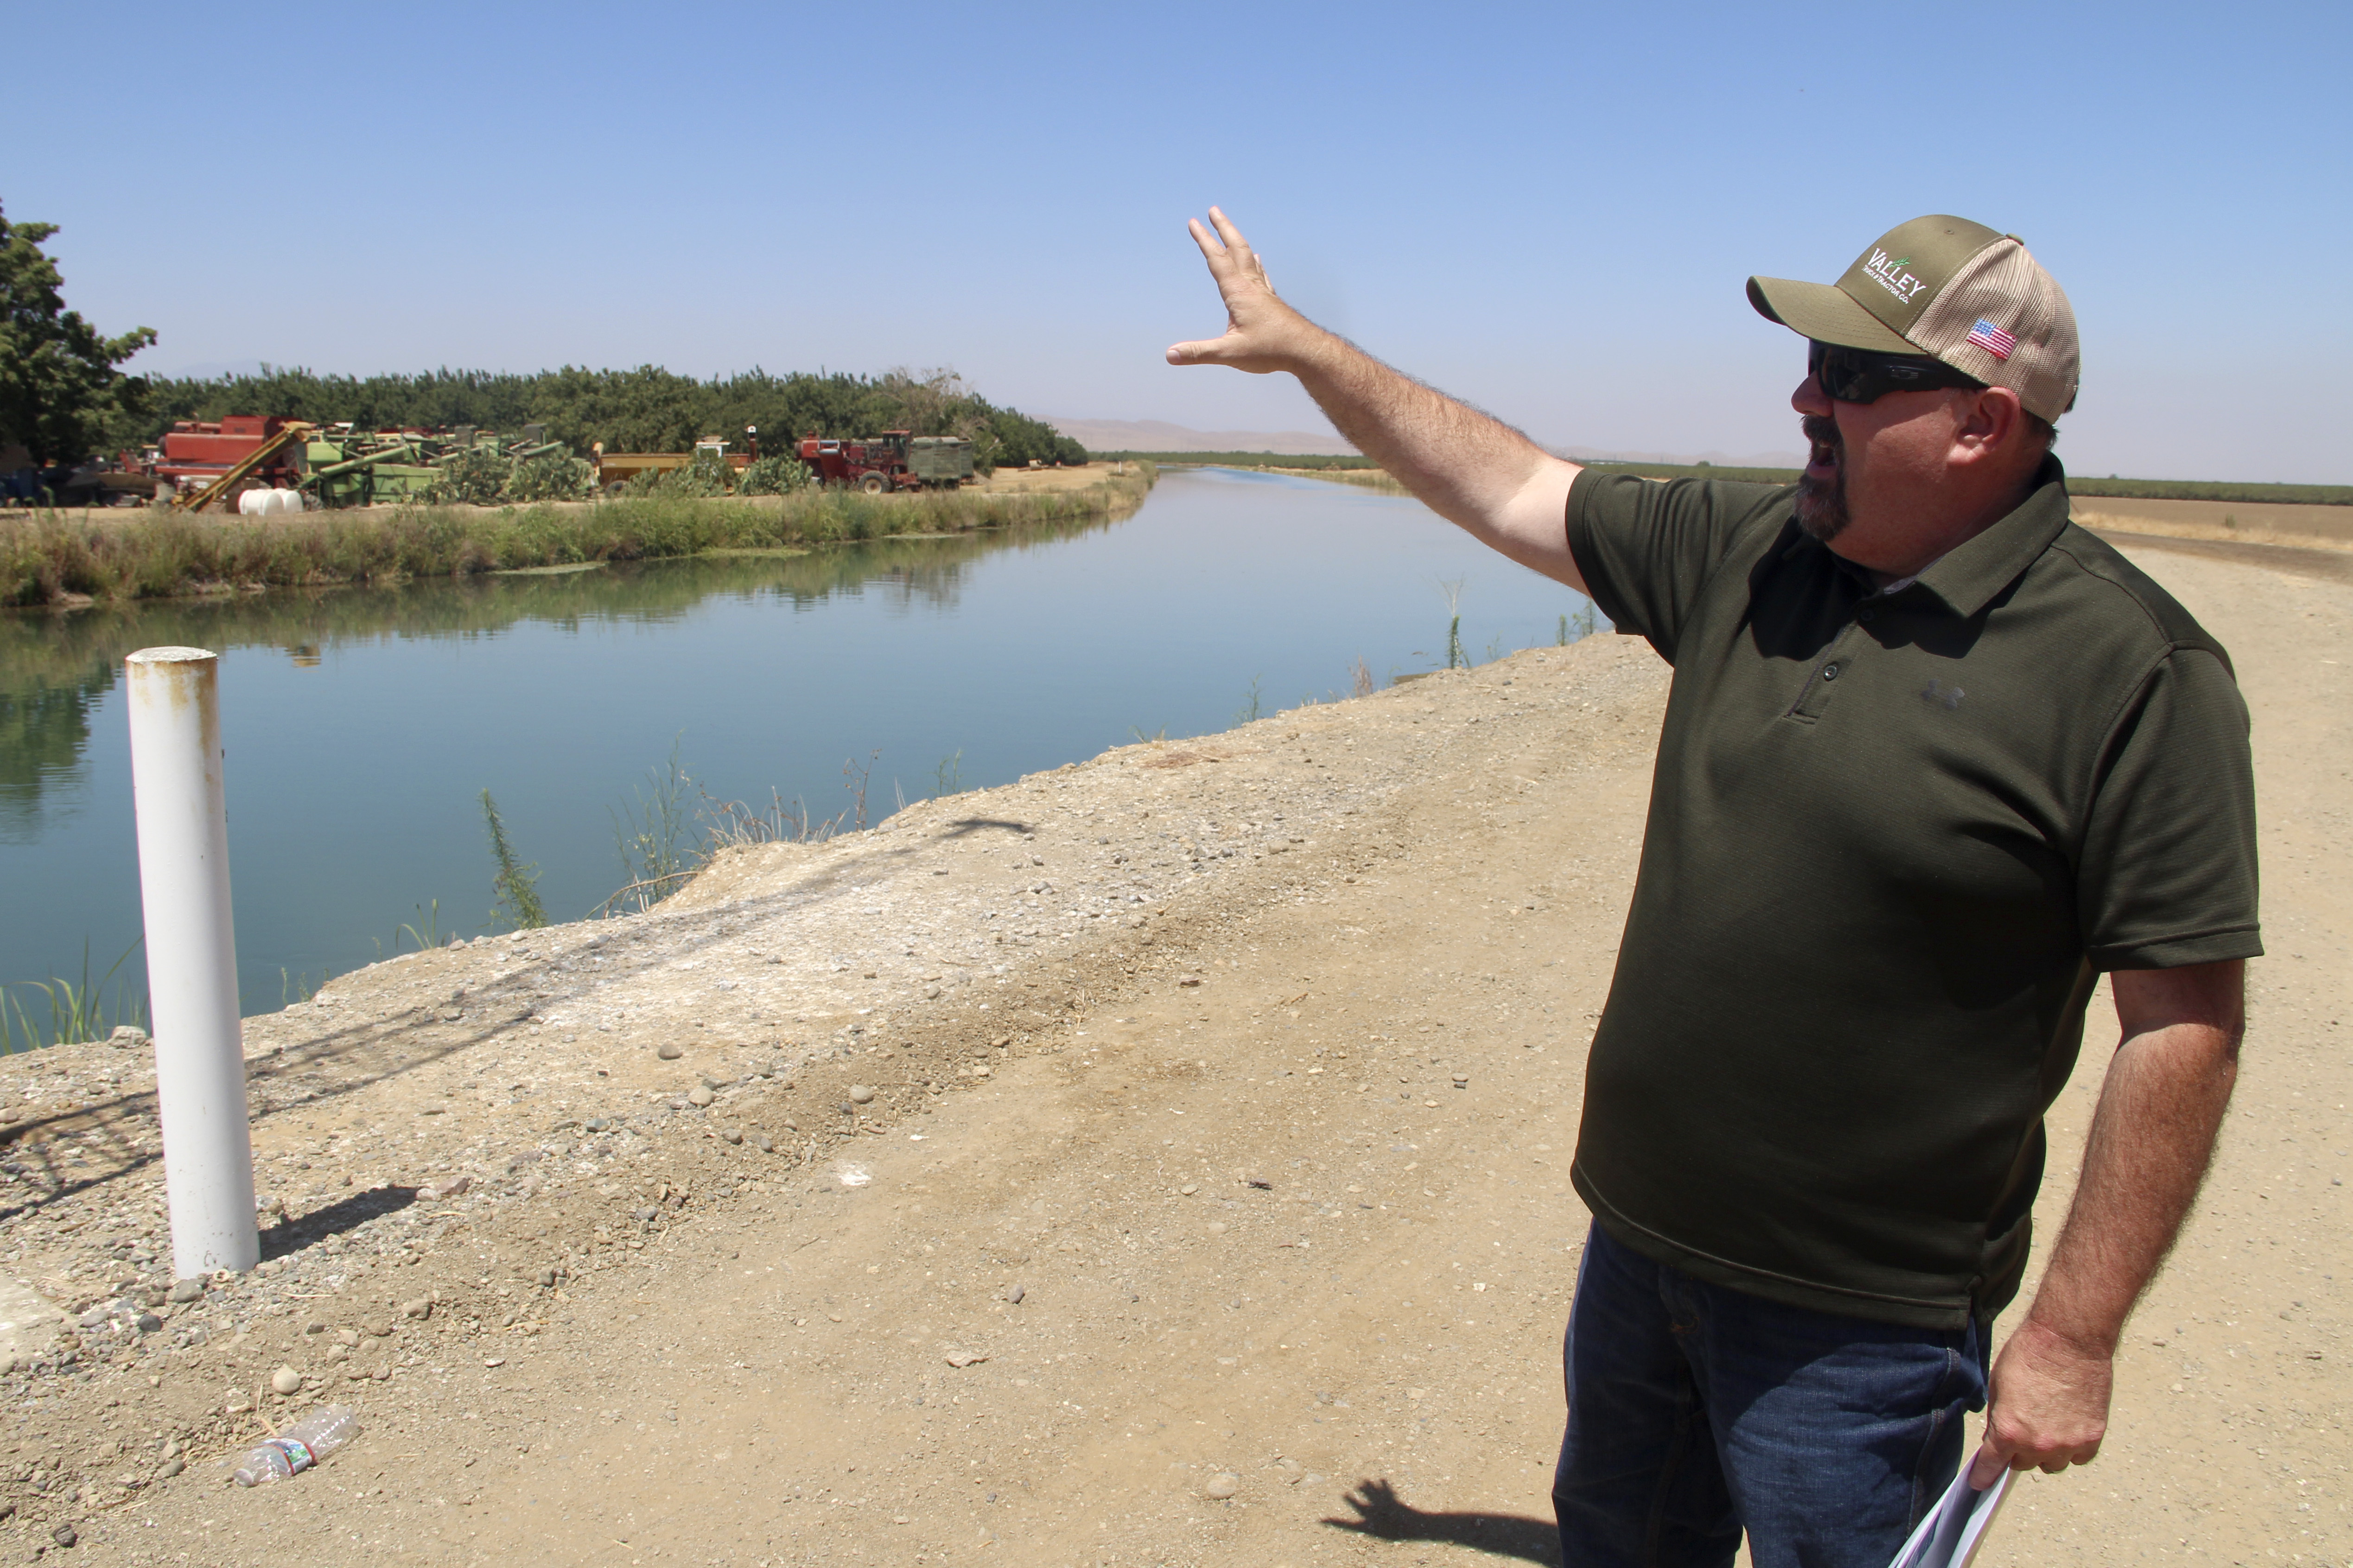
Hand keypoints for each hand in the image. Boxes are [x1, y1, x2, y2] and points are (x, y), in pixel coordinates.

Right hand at [1166, 207, 1320, 374]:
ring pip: (1249, 258)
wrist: (1307, 351)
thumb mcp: (1230, 353)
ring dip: (1237, 241)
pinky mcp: (1272, 301)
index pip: (1217, 260)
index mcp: (1239, 292)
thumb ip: (1199, 352)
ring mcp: (1264, 292)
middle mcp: (1252, 286)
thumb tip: (1170, 355)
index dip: (1204, 239)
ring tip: (1230, 230)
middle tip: (1213, 210)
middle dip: (1223, 228)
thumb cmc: (1271, 351)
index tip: (1194, 222)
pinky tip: (1258, 260)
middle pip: (1236, 248)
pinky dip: (1255, 262)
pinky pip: (1261, 273)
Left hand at [1968, 1317, 2112, 1486]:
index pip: (1993, 1465)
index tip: (1980, 1484)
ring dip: (2046, 1452)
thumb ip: (1998, 1418)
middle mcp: (2039, 1444)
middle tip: (2021, 1430)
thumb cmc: (2027, 1355)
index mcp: (2010, 1431)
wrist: (2069, 1340)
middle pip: (2023, 1464)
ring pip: (2053, 1464)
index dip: (1985, 1475)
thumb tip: (1998, 1438)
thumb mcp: (1998, 1386)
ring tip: (2046, 1425)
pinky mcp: (2093, 1437)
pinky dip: (2072, 1448)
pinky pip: (2079, 1457)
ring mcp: (2068, 1443)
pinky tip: (2068, 1428)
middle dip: (2017, 1451)